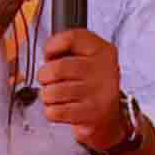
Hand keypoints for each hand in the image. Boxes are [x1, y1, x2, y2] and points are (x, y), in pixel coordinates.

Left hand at [37, 29, 126, 145]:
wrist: (109, 116)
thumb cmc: (90, 84)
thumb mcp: (87, 58)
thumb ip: (67, 47)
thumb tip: (48, 54)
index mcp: (102, 50)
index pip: (71, 38)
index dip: (52, 46)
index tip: (51, 56)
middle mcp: (104, 69)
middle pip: (56, 68)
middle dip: (44, 76)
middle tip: (50, 80)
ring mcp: (98, 92)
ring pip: (51, 92)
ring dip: (48, 96)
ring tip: (58, 96)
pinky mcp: (91, 114)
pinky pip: (54, 112)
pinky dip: (52, 112)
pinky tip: (63, 108)